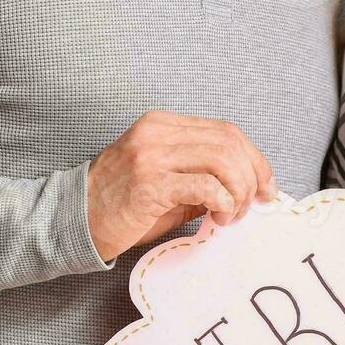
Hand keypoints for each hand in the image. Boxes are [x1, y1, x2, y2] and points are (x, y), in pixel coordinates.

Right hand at [87, 111, 278, 261]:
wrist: (76, 219)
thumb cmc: (125, 204)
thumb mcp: (169, 180)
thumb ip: (205, 175)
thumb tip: (252, 188)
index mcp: (164, 125)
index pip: (228, 132)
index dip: (257, 161)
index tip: (268, 189)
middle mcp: (158, 132)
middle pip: (231, 144)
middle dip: (252, 179)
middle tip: (249, 208)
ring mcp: (152, 155)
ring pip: (224, 162)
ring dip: (238, 194)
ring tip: (229, 216)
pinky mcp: (150, 183)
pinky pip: (206, 187)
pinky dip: (224, 204)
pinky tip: (217, 218)